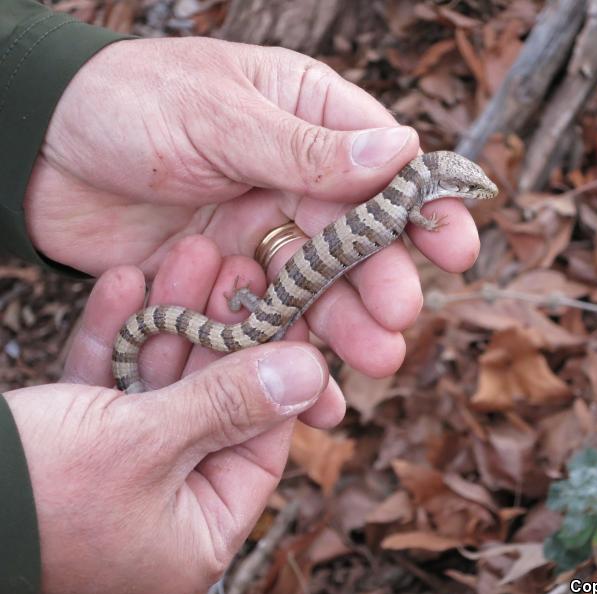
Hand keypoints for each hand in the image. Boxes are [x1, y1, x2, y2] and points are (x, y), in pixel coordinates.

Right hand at [6, 237, 340, 593]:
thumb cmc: (35, 491)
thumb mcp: (144, 443)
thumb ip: (230, 404)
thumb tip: (312, 373)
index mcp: (194, 532)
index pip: (261, 440)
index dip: (276, 369)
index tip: (289, 309)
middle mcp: (161, 508)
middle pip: (210, 403)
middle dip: (217, 329)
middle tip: (235, 266)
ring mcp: (115, 475)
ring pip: (157, 384)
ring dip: (168, 319)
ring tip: (189, 254)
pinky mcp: (72, 444)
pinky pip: (105, 385)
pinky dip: (113, 336)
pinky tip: (124, 281)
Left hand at [25, 37, 480, 378]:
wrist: (38, 152)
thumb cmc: (125, 103)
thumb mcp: (219, 117)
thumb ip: (307, 148)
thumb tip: (403, 152)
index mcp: (307, 116)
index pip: (384, 164)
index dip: (422, 207)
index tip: (455, 247)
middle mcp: (295, 177)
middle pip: (357, 236)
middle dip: (382, 278)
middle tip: (399, 319)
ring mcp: (263, 229)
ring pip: (320, 284)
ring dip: (345, 324)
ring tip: (373, 362)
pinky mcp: (229, 277)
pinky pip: (271, 318)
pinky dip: (289, 351)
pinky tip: (314, 389)